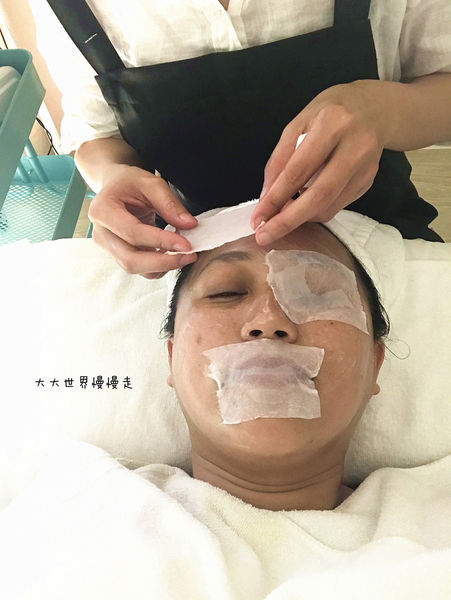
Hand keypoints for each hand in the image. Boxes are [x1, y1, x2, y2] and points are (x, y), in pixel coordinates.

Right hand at [88, 165, 197, 278]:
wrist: (115, 188)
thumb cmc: (130, 183)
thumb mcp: (151, 183)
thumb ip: (169, 203)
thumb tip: (189, 225)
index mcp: (102, 210)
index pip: (133, 233)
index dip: (161, 241)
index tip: (186, 244)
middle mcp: (100, 234)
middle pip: (130, 259)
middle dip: (163, 262)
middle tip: (190, 255)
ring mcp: (108, 248)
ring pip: (135, 268)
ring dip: (163, 266)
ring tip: (185, 254)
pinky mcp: (118, 256)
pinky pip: (140, 269)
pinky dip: (159, 266)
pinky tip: (173, 254)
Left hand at [251, 80, 389, 244]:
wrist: (374, 109)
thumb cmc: (329, 114)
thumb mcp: (297, 124)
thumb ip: (280, 160)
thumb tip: (266, 198)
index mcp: (331, 124)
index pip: (298, 170)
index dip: (276, 198)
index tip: (258, 218)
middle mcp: (354, 146)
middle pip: (319, 196)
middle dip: (288, 220)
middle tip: (266, 235)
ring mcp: (366, 166)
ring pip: (328, 206)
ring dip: (300, 218)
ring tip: (281, 216)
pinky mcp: (369, 180)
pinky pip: (337, 205)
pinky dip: (316, 210)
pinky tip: (304, 203)